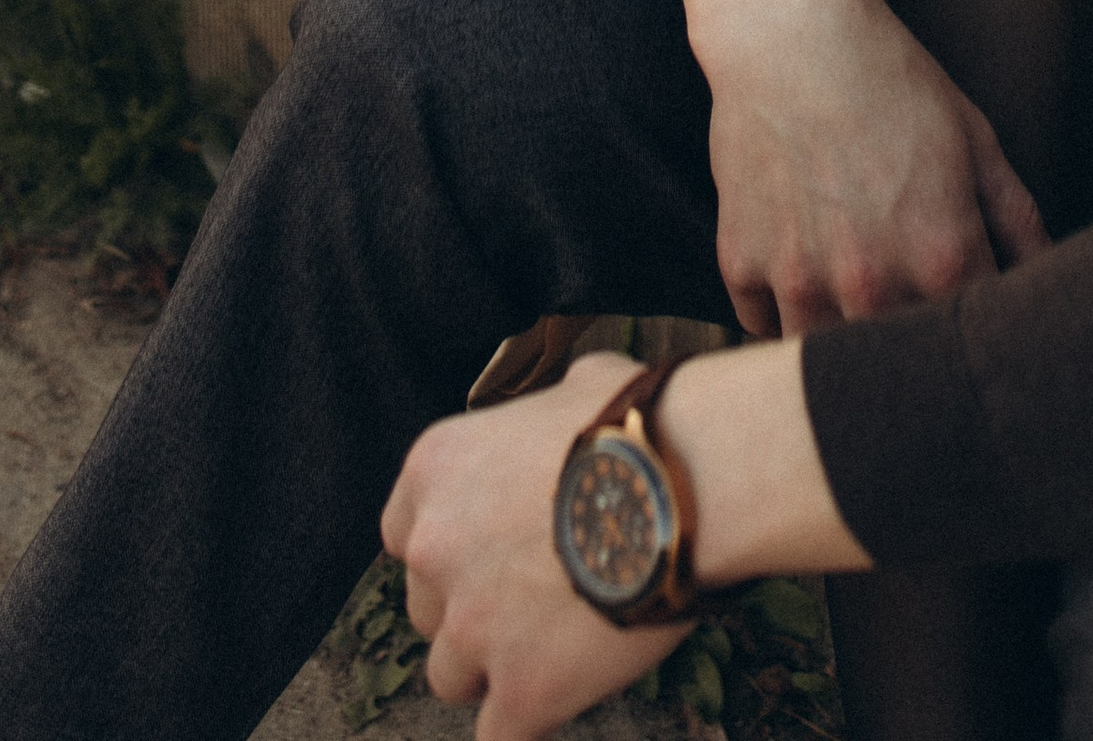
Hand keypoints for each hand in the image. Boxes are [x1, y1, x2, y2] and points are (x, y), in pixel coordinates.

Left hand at [385, 349, 687, 740]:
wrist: (688, 484)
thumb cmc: (642, 427)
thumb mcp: (575, 385)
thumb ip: (541, 416)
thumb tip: (562, 415)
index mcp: (438, 469)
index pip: (404, 534)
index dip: (452, 551)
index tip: (492, 555)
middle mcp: (435, 549)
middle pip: (428, 608)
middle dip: (474, 608)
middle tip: (538, 598)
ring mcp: (473, 627)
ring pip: (452, 675)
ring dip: (496, 667)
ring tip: (559, 647)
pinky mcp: (521, 691)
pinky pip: (498, 734)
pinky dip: (528, 718)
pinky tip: (562, 695)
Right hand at [680, 0, 1046, 334]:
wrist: (788, 30)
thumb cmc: (890, 80)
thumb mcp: (975, 142)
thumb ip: (1019, 225)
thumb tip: (1048, 285)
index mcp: (942, 258)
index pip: (968, 347)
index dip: (969, 340)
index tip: (962, 325)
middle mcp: (870, 284)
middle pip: (894, 367)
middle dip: (903, 350)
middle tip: (902, 312)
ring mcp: (798, 280)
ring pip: (822, 359)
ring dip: (838, 339)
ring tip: (847, 296)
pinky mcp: (739, 264)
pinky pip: (761, 325)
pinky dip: (779, 310)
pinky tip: (798, 265)